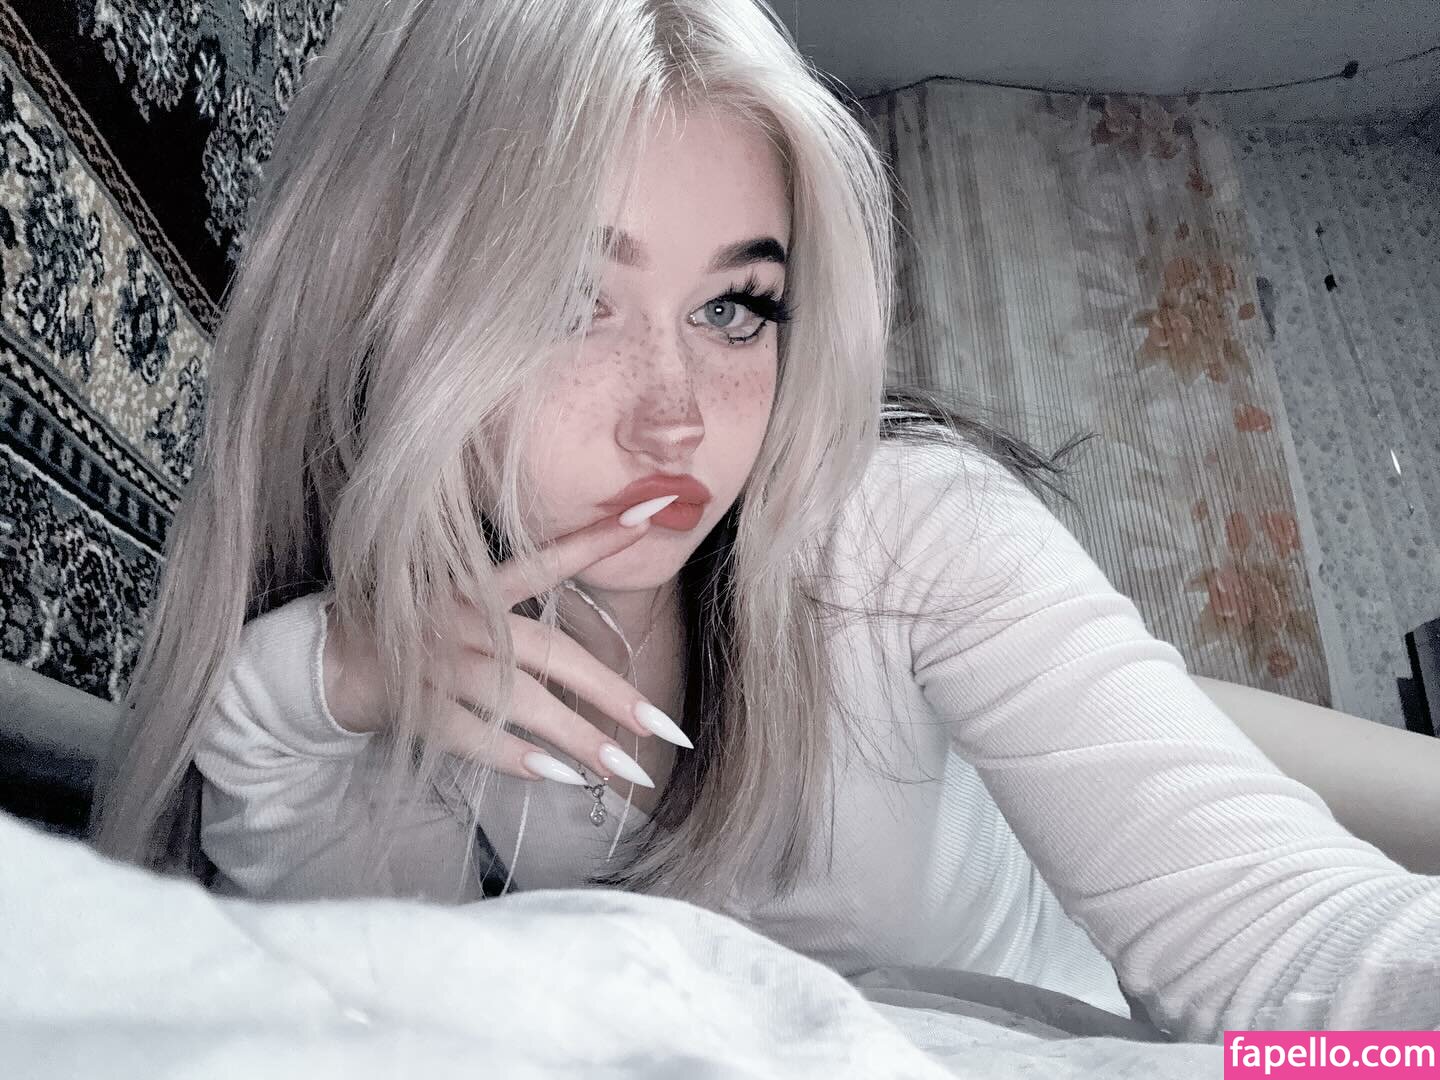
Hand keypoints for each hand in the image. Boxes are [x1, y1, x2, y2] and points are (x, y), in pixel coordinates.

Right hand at [321, 496, 690, 787]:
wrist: (332, 663)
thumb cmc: (421, 636)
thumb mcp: (468, 608)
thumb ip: (525, 621)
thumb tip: (601, 665)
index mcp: (478, 586)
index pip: (547, 560)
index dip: (596, 538)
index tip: (652, 514)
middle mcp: (464, 619)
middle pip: (550, 653)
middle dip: (611, 693)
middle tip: (663, 725)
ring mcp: (439, 664)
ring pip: (520, 700)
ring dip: (576, 736)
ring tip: (623, 766)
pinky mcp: (417, 707)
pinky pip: (474, 734)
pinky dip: (516, 756)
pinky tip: (558, 776)